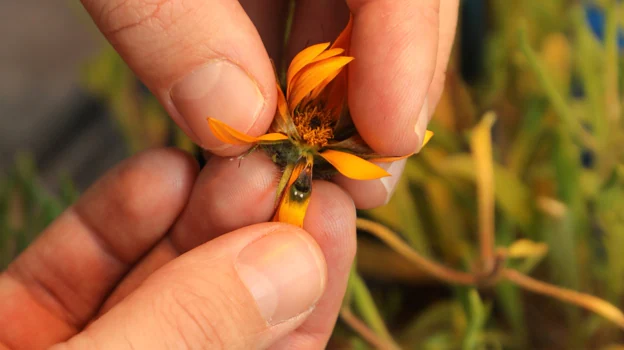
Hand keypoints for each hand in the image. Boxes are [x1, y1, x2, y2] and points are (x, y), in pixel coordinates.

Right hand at [0, 148, 355, 348]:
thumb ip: (197, 331)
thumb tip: (293, 267)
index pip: (281, 349)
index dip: (312, 280)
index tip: (331, 209)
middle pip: (223, 299)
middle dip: (251, 227)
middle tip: (273, 164)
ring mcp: (94, 346)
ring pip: (158, 274)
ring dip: (193, 211)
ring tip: (220, 158)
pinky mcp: (27, 323)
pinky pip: (82, 267)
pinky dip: (117, 218)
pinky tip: (158, 173)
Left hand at [80, 0, 458, 207]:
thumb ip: (172, 20)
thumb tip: (233, 119)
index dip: (411, 56)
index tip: (391, 140)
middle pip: (395, 3)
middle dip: (382, 91)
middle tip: (361, 173)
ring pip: (351, 15)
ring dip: (334, 91)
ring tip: (309, 154)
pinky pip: (300, 8)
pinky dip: (289, 67)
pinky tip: (267, 110)